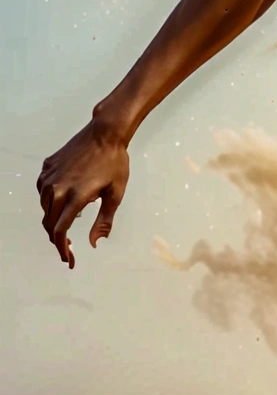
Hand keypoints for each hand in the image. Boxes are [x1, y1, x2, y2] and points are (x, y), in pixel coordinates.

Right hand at [37, 117, 130, 267]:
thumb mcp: (116, 194)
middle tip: (70, 249)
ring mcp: (49, 177)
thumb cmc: (114, 163)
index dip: (62, 250)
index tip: (69, 260)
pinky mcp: (46, 169)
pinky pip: (43, 192)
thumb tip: (94, 243)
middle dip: (57, 239)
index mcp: (75, 197)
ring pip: (44, 208)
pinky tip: (63, 203)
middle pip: (49, 223)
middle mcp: (57, 188)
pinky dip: (50, 202)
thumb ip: (103, 221)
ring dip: (53, 221)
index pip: (60, 232)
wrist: (104, 134)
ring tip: (68, 226)